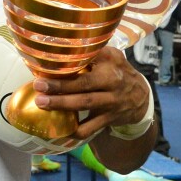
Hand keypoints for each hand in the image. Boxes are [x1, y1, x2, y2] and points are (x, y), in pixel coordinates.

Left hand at [33, 46, 148, 140]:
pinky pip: (91, 128)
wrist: (141, 97)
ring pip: (85, 104)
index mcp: (110, 62)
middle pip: (84, 84)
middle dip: (59, 85)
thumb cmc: (117, 72)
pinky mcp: (108, 118)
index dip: (69, 61)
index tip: (48, 62)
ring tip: (41, 103)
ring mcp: (111, 102)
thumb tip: (60, 48)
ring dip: (62, 104)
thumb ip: (91, 52)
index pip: (89, 59)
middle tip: (38, 85)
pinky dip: (76, 131)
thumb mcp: (110, 56)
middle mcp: (112, 81)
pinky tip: (60, 129)